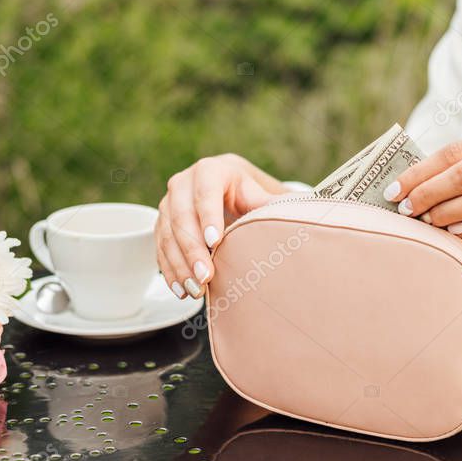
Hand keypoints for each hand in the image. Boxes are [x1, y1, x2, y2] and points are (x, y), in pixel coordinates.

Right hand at [155, 154, 286, 298]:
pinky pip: (159, 248)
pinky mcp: (160, 224)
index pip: (206, 193)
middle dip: (193, 250)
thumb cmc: (246, 193)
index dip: (209, 217)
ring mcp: (167, 204)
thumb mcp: (258, 194)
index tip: (216, 242)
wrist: (224, 187)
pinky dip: (170, 270)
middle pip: (182, 217)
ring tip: (195, 289)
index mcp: (209, 171)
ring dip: (179, 265)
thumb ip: (273, 204)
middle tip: (206, 276)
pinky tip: (181, 290)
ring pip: (168, 235)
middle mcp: (182, 184)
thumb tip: (302, 213)